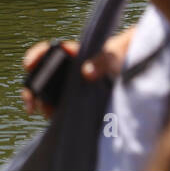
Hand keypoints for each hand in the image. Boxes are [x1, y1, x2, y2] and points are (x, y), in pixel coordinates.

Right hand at [20, 27, 135, 117]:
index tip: (28, 64)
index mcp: (76, 53)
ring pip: (49, 93)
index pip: (50, 51)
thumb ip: (103, 60)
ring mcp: (74, 86)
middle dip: (32, 87)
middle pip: (44, 75)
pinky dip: (53, 113)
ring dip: (41, 102)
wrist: (141, 69)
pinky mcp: (79, 101)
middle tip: (30, 102)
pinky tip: (54, 119)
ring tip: (44, 112)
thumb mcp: (117, 54)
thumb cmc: (127, 55)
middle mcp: (71, 69)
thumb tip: (86, 71)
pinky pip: (60, 107)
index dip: (37, 55)